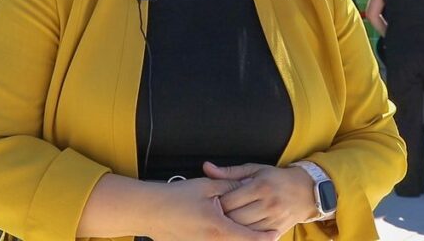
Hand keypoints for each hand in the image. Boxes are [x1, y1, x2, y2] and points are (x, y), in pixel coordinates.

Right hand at [82, 174, 276, 240]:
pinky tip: (229, 230)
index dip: (264, 238)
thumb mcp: (206, 187)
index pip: (248, 237)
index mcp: (218, 228)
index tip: (275, 235)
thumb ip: (229, 187)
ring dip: (239, 236)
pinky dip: (226, 236)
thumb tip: (246, 187)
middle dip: (254, 238)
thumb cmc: (176, 197)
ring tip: (252, 230)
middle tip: (269, 232)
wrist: (148, 210)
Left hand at [204, 161, 314, 234]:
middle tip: (215, 215)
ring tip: (224, 222)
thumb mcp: (255, 170)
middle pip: (235, 217)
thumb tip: (207, 168)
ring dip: (231, 228)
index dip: (217, 203)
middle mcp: (268, 203)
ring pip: (244, 230)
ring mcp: (273, 219)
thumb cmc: (276, 178)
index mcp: (260, 186)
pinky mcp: (276, 230)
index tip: (212, 202)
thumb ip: (229, 172)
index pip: (230, 200)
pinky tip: (237, 229)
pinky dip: (244, 235)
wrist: (305, 191)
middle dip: (222, 217)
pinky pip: (255, 237)